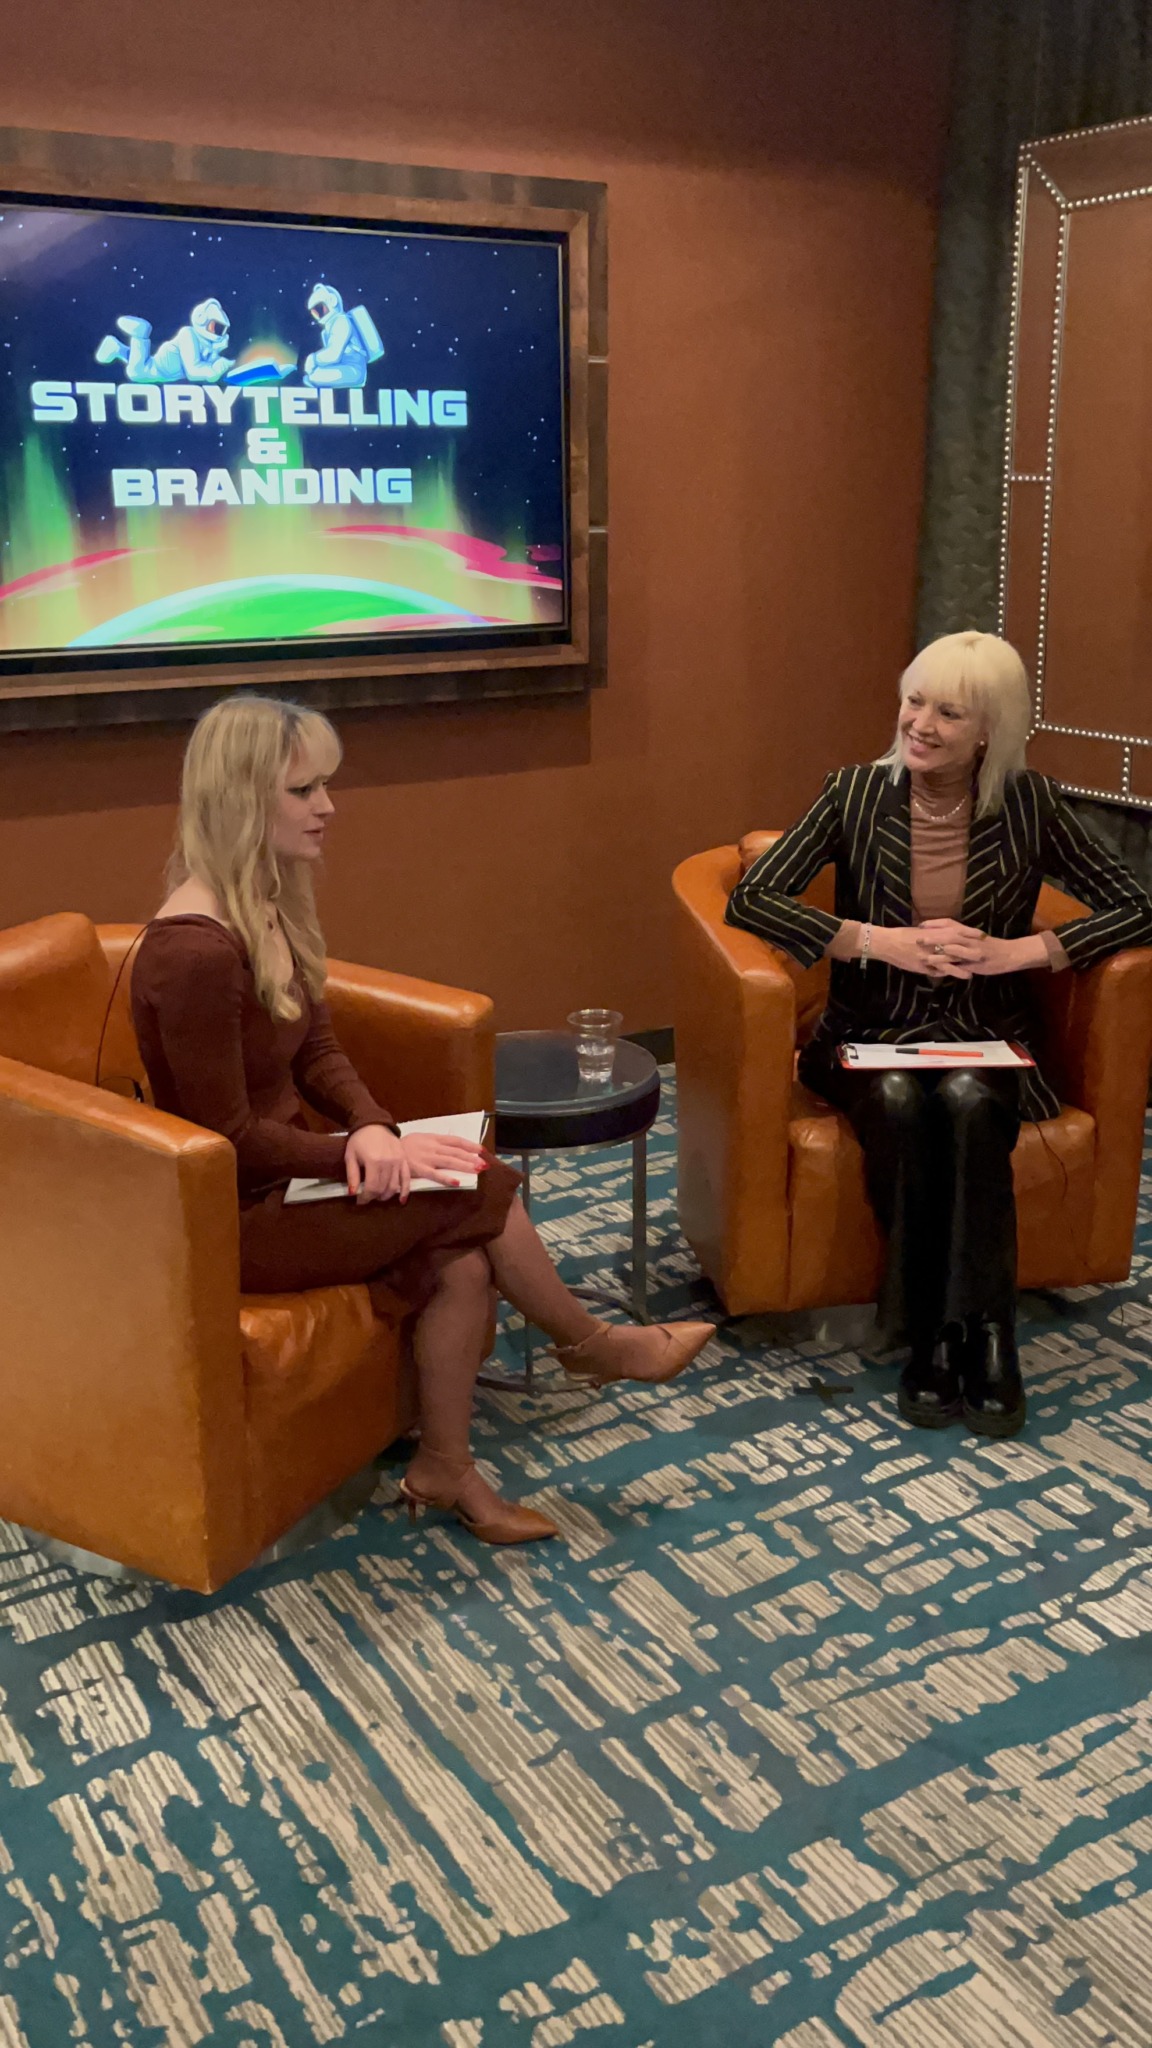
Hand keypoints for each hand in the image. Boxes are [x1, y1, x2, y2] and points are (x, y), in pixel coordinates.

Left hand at [344, 1124, 407, 1203]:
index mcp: (374, 1161)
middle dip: (374, 1197)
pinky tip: (402, 1201)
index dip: (365, 1198)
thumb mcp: (350, 1156)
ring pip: (394, 1186)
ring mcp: (398, 1161)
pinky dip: (405, 1191)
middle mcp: (388, 1163)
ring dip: (386, 1195)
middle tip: (368, 1197)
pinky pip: (407, 1179)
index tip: (359, 1200)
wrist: (374, 1123)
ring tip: (379, 1196)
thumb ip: (352, 1175)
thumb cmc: (359, 1140)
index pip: (372, 1188)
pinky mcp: (404, 1160)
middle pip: (383, 1189)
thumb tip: (352, 1194)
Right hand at [399, 1133, 490, 1189]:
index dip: (470, 1145)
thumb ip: (436, 1142)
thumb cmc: (406, 1145)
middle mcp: (433, 1147)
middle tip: (484, 1164)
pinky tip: (457, 1182)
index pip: (456, 1141)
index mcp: (434, 1138)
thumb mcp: (422, 1138)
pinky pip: (435, 1174)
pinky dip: (446, 1178)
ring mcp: (427, 1158)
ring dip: (464, 1166)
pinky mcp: (419, 1169)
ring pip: (449, 1161)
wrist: (387, 1149)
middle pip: (456, 1152)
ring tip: (477, 1170)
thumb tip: (453, 1147)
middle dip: (472, 1157)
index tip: (482, 1150)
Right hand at [870, 922, 980, 979]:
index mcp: (933, 933)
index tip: (982, 935)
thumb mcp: (920, 931)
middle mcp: (932, 944)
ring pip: (947, 963)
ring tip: (971, 975)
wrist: (887, 943)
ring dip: (960, 969)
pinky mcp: (922, 966)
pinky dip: (945, 975)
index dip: (969, 934)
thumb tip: (945, 933)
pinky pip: (935, 971)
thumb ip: (933, 933)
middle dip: (969, 952)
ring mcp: (927, 956)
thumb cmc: (902, 935)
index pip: (955, 932)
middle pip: (955, 948)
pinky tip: (951, 979)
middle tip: (984, 955)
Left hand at [917, 923, 1038, 975]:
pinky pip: (959, 964)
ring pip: (953, 949)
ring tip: (923, 954)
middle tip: (917, 937)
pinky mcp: (975, 963)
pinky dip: (948, 965)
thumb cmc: (992, 948)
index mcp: (969, 931)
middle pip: (949, 934)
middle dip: (933, 936)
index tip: (921, 924)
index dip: (935, 923)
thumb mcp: (977, 940)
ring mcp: (973, 950)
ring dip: (937, 952)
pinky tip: (938, 968)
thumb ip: (962, 940)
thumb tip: (946, 939)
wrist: (1011, 954)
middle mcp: (970, 939)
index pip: (950, 923)